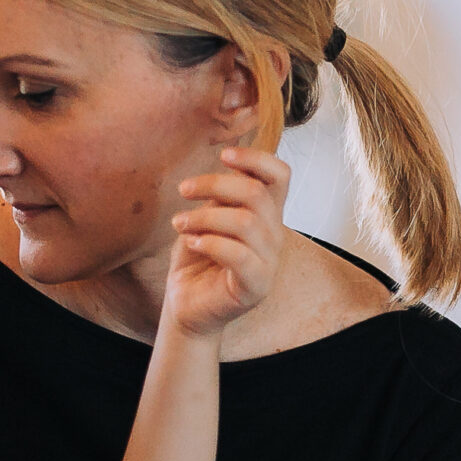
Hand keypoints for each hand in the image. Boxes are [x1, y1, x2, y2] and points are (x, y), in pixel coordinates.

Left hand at [161, 147, 286, 338]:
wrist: (186, 306)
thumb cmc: (197, 260)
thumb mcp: (208, 217)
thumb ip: (222, 194)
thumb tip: (226, 163)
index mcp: (266, 214)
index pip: (280, 176)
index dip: (256, 158)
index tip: (223, 155)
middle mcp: (274, 236)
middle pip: (257, 193)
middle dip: (215, 183)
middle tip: (184, 190)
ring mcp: (269, 262)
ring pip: (246, 222)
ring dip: (205, 216)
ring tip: (180, 224)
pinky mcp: (257, 286)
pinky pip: (239, 254)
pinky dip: (210, 242)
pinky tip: (191, 243)